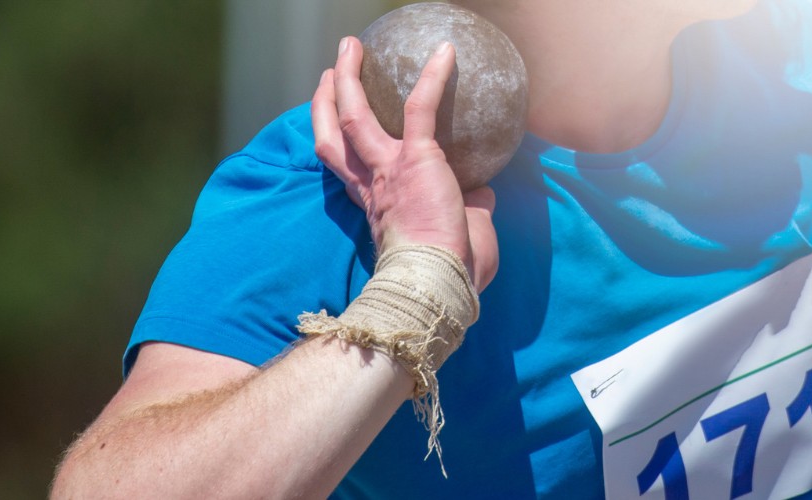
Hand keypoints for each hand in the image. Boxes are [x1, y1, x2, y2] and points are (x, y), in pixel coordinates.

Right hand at [312, 37, 499, 291]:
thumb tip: (483, 194)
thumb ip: (468, 209)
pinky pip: (420, 107)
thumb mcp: (459, 234)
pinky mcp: (416, 158)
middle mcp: (374, 183)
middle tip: (331, 72)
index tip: (336, 118)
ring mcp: (390, 169)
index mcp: (377, 203)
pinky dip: (432, 78)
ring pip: (354, 116)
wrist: (441, 283)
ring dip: (349, 79)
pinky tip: (445, 52)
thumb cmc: (452, 270)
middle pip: (334, 136)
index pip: (346, 165)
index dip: (335, 138)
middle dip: (327, 101)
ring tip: (350, 48)